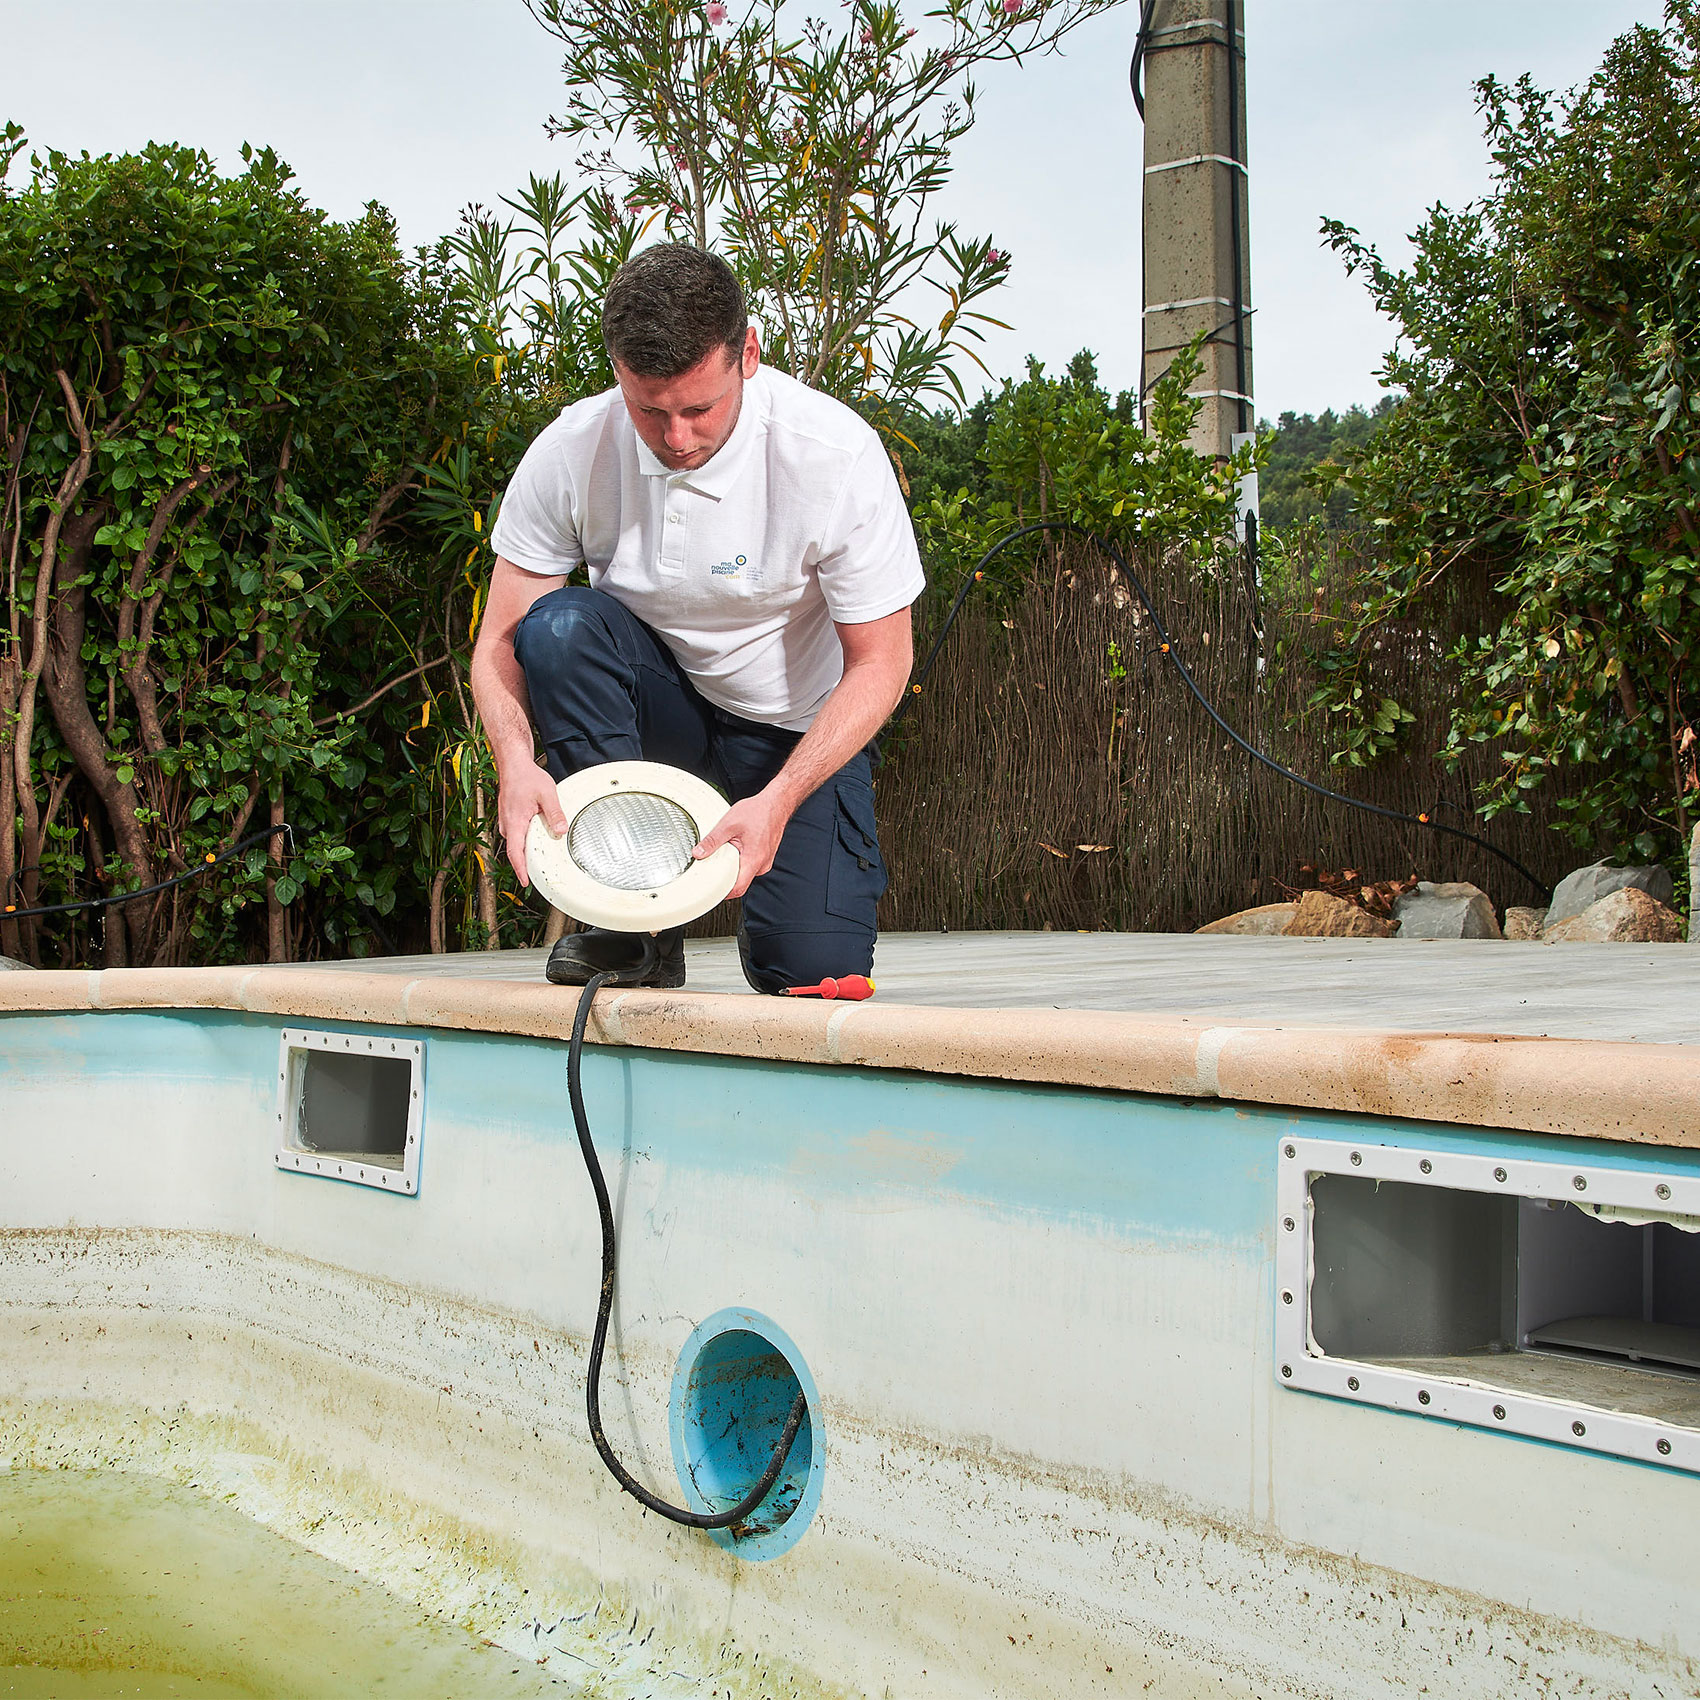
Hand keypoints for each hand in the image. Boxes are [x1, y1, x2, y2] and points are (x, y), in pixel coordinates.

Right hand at [497, 763, 569, 886]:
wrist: (514, 765)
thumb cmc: (526, 777)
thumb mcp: (547, 794)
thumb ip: (555, 813)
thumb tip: (561, 831)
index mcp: (514, 822)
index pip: (515, 852)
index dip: (520, 870)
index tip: (525, 882)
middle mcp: (507, 824)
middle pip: (516, 851)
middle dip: (527, 864)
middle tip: (540, 876)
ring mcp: (507, 822)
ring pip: (517, 843)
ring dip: (528, 851)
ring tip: (542, 859)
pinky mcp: (510, 819)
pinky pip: (518, 835)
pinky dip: (527, 840)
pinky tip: (538, 840)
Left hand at [694, 789, 789, 899]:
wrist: (775, 804)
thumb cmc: (758, 811)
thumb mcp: (728, 825)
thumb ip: (712, 841)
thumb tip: (698, 853)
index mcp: (754, 860)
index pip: (738, 888)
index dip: (723, 893)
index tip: (710, 892)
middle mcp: (762, 864)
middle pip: (740, 883)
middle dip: (725, 878)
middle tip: (712, 868)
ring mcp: (765, 861)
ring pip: (745, 874)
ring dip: (733, 868)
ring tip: (725, 854)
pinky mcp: (764, 857)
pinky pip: (750, 866)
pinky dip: (740, 861)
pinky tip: (735, 849)